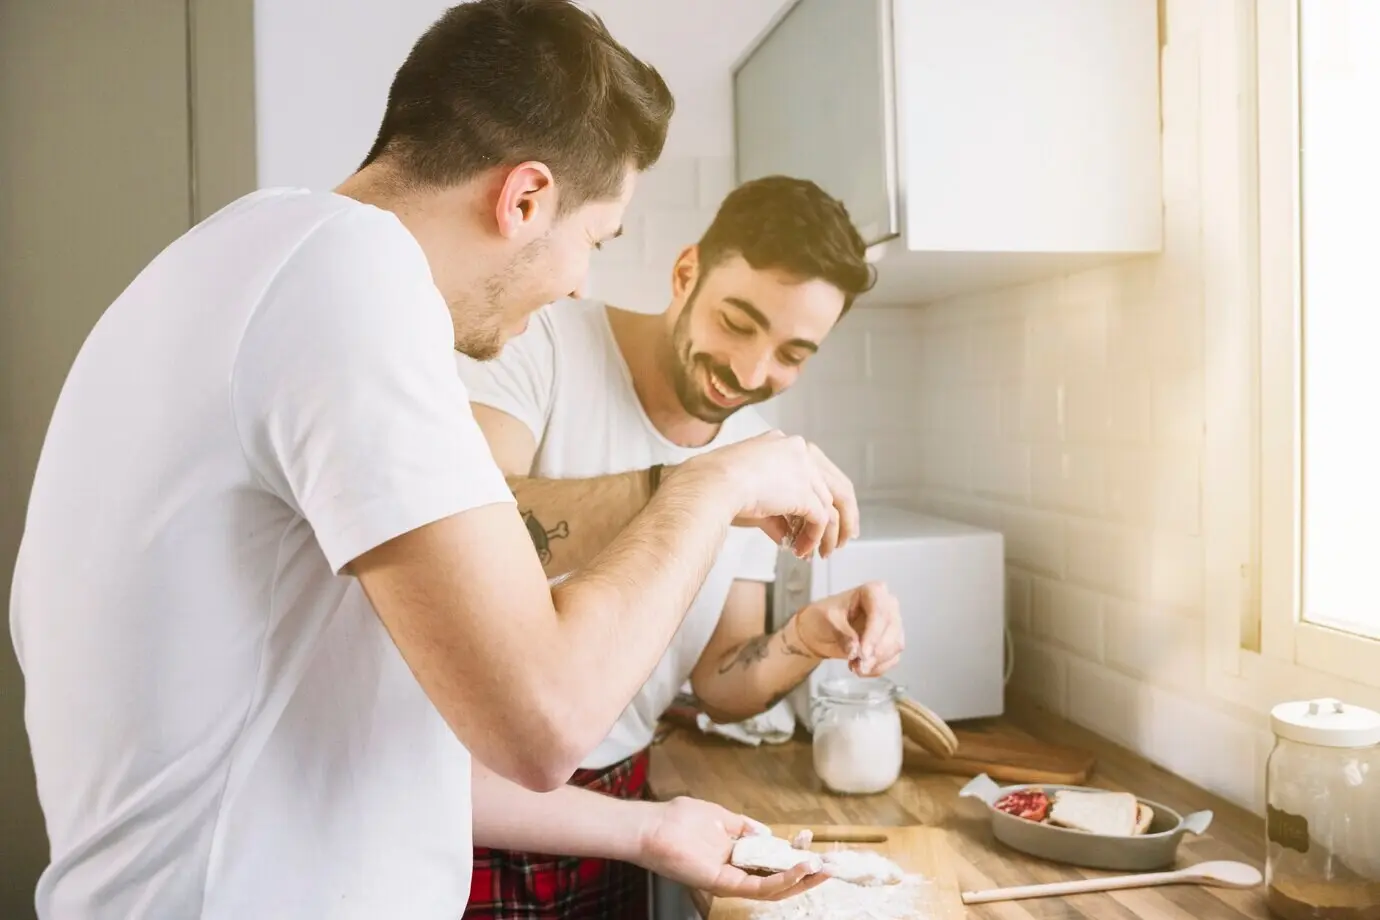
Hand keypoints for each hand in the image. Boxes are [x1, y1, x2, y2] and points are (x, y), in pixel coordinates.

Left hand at [634, 797, 826, 900]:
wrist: (652, 826)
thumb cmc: (679, 820)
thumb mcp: (720, 818)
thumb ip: (744, 827)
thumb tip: (767, 833)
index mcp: (735, 857)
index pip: (772, 861)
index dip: (794, 852)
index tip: (810, 837)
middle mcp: (736, 872)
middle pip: (778, 880)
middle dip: (807, 875)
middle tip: (831, 866)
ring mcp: (730, 881)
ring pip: (774, 889)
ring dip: (801, 881)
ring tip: (823, 869)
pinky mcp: (724, 884)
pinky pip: (760, 887)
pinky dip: (783, 880)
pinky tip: (801, 869)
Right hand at [678, 432, 856, 558]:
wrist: (710, 484)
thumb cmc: (716, 486)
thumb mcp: (752, 495)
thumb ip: (776, 512)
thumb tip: (787, 535)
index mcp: (783, 444)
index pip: (818, 469)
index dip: (827, 495)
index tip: (831, 514)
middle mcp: (798, 451)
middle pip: (836, 484)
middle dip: (845, 515)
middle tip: (845, 537)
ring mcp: (804, 469)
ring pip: (831, 506)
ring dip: (827, 534)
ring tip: (821, 553)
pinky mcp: (804, 492)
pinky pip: (820, 520)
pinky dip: (814, 538)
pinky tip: (802, 550)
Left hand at [792, 581, 903, 676]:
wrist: (819, 632)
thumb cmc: (823, 617)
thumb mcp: (827, 620)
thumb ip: (843, 634)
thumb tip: (856, 650)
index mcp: (872, 592)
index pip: (880, 611)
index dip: (874, 634)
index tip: (863, 653)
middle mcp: (887, 605)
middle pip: (892, 629)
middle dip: (877, 652)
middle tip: (860, 666)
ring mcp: (891, 624)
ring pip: (895, 645)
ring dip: (877, 662)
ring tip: (855, 667)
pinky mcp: (891, 643)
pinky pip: (892, 659)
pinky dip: (878, 668)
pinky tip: (861, 669)